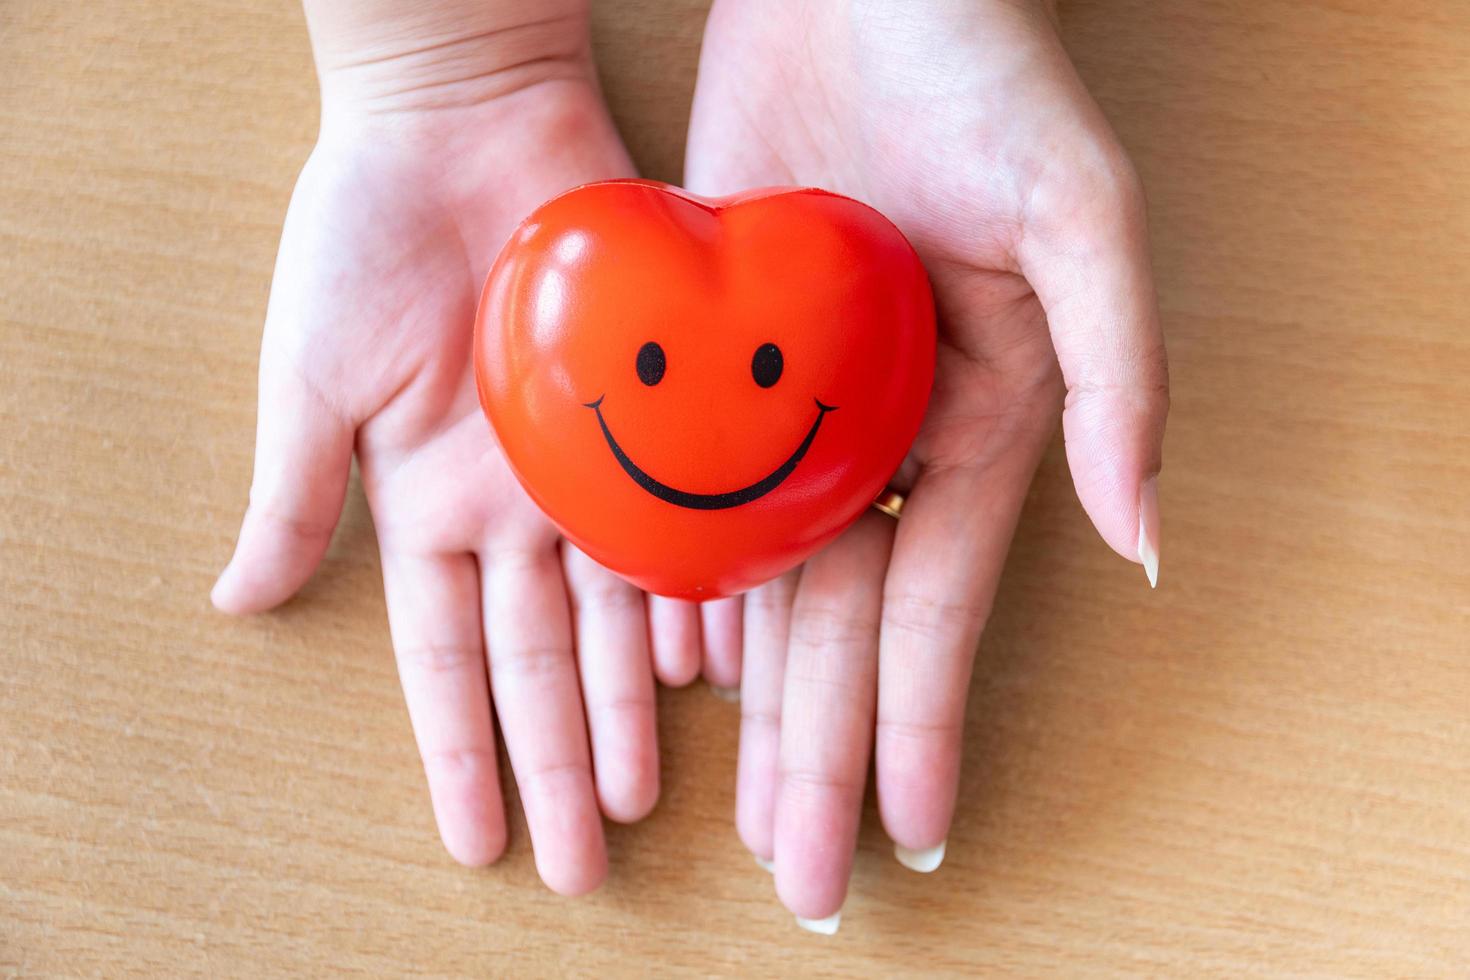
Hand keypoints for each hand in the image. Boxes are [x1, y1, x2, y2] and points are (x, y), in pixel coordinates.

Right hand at [212, 4, 686, 894]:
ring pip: (615, 619)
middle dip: (559, 763)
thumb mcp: (309, 378)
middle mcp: (511, 506)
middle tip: (587, 862)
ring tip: (649, 801)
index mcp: (425, 509)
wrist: (464, 118)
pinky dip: (698, 599)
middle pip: (540, 664)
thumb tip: (234, 602)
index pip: (447, 664)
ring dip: (628, 712)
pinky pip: (681, 527)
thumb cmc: (367, 235)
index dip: (461, 755)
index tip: (481, 844)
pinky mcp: (651, 413)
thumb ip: (295, 496)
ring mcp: (583, 467)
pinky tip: (718, 674)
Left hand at [685, 0, 1168, 922]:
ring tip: (743, 805)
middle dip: (827, 751)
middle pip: (849, 626)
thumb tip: (1142, 535)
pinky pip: (702, 502)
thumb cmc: (985, 75)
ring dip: (758, 701)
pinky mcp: (725, 359)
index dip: (921, 725)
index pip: (939, 606)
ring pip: (772, 586)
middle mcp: (890, 434)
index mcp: (982, 419)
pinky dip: (689, 592)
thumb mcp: (1076, 211)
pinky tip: (676, 670)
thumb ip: (1120, 371)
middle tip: (805, 870)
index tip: (907, 831)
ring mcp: (802, 407)